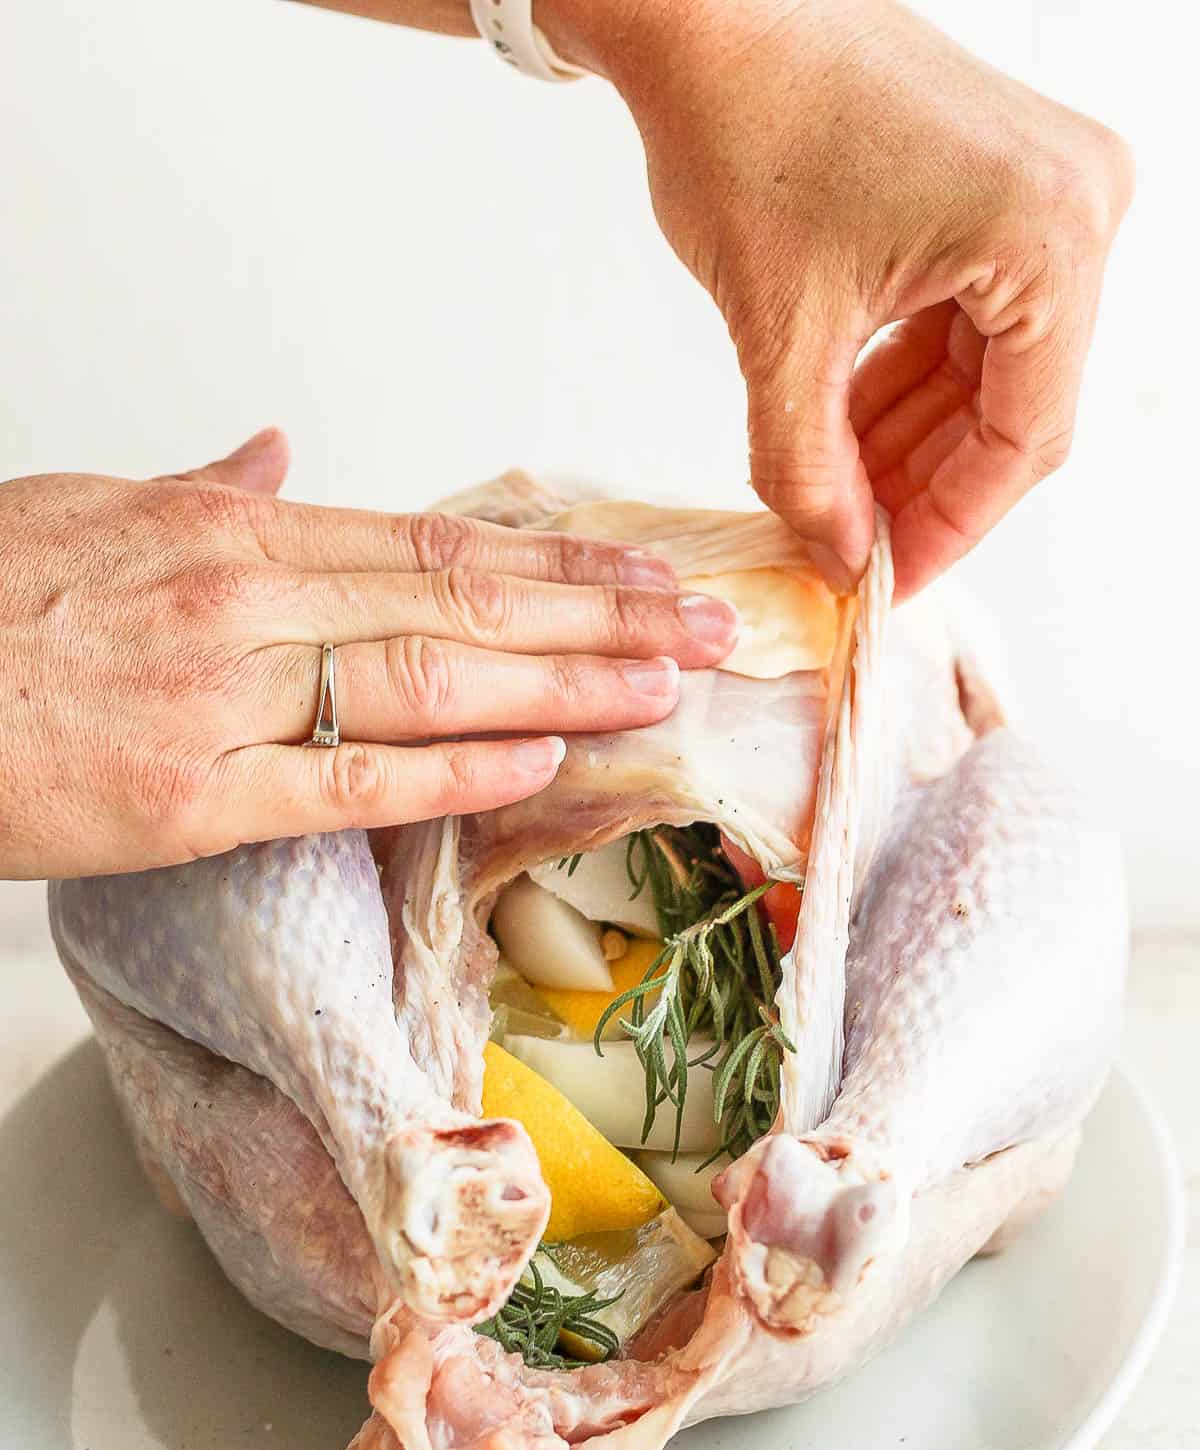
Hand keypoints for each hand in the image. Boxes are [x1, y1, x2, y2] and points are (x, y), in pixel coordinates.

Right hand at [0, 429, 736, 877]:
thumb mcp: (95, 510)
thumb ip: (208, 489)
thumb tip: (276, 451)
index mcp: (238, 533)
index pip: (438, 541)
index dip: (559, 559)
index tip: (646, 570)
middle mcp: (251, 600)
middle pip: (464, 599)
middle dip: (603, 614)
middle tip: (709, 626)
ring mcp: (228, 697)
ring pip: (432, 678)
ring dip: (563, 680)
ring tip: (664, 685)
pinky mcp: (197, 797)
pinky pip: (349, 781)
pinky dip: (453, 768)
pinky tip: (542, 760)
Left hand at [544, 0, 1133, 595]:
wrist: (708, 8)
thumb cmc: (746, 126)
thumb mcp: (780, 334)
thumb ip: (811, 469)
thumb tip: (842, 560)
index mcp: (1047, 236)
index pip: (1023, 436)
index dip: (951, 526)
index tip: (886, 584)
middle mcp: (1076, 205)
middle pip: (1012, 406)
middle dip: (922, 486)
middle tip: (850, 552)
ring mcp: (1047, 188)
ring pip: (987, 369)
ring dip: (908, 439)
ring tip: (831, 496)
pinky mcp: (1002, 183)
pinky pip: (968, 317)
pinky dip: (904, 378)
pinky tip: (842, 427)